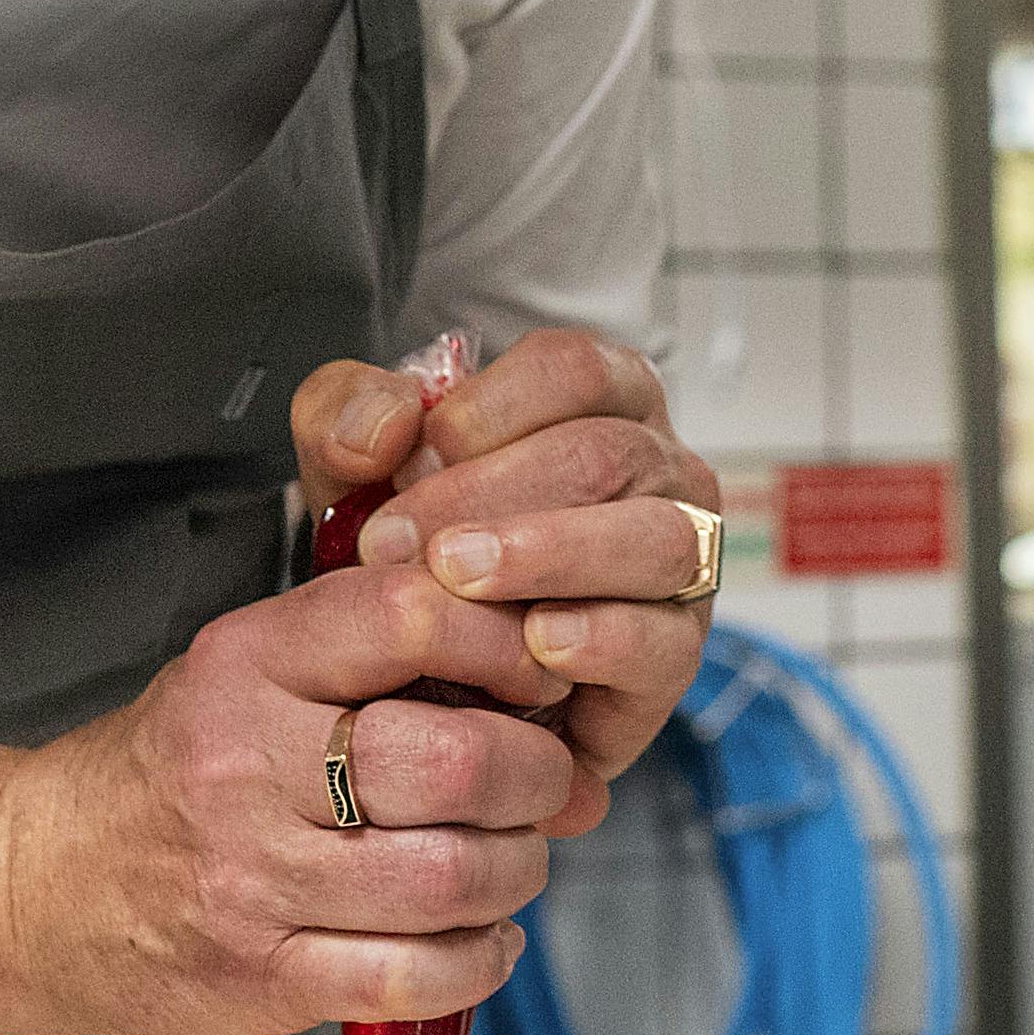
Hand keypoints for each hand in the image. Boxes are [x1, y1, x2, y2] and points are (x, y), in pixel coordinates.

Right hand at [0, 550, 590, 1034]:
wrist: (35, 884)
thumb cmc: (171, 771)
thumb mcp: (249, 671)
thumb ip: (378, 660)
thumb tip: (551, 692)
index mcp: (248, 664)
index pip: (410, 617)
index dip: (508, 645)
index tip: (539, 677)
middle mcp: (246, 764)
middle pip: (453, 760)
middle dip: (535, 774)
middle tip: (544, 783)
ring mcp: (251, 879)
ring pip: (450, 876)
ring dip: (517, 870)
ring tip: (511, 860)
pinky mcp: (259, 977)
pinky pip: (412, 976)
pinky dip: (479, 961)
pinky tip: (481, 939)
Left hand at [299, 327, 721, 791]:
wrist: (427, 665)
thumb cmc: (417, 541)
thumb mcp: (356, 468)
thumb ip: (348, 413)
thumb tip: (394, 417)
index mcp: (604, 401)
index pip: (576, 369)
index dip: (491, 408)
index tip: (413, 458)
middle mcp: (661, 470)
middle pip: (604, 454)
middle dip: (489, 496)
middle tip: (397, 541)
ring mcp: (684, 562)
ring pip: (652, 539)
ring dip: (548, 554)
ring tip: (459, 578)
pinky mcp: (675, 653)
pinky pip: (663, 639)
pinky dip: (601, 637)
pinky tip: (535, 642)